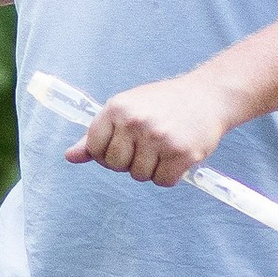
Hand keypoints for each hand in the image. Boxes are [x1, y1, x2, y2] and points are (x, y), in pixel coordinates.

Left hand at [67, 67, 235, 187]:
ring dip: (151, 169)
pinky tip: (176, 156)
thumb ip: (96, 134)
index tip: (122, 146)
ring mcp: (158, 138)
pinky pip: (163, 181)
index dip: (106, 153)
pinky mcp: (181, 153)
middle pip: (115, 165)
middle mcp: (135, 122)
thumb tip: (70, 157)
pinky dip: (169, 175)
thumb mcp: (126, 109)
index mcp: (117, 108)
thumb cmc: (163, 103)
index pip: (94, 148)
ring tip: (163, 148)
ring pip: (139, 176)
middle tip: (146, 146)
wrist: (208, 95)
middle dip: (128, 162)